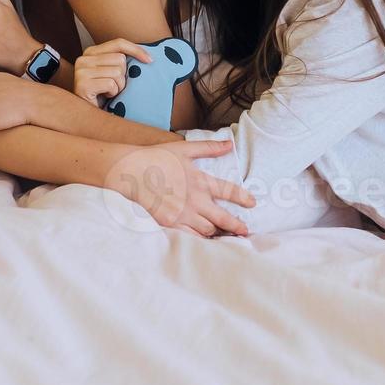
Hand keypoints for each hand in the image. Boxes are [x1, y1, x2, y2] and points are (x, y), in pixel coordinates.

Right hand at [74, 39, 153, 105]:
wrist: (87, 115)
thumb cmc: (103, 93)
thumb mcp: (111, 72)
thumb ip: (120, 60)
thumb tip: (148, 56)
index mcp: (90, 52)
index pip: (118, 43)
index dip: (136, 50)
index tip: (150, 60)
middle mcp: (83, 59)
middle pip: (120, 59)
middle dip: (123, 75)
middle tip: (113, 85)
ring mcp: (81, 71)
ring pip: (117, 72)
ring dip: (118, 86)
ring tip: (109, 92)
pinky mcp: (82, 85)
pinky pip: (111, 84)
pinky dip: (113, 93)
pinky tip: (105, 96)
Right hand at [106, 139, 255, 236]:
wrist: (131, 171)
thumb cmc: (157, 157)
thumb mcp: (185, 149)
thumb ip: (209, 148)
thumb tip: (230, 143)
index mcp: (201, 180)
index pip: (229, 191)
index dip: (243, 198)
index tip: (252, 203)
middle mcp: (195, 199)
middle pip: (223, 218)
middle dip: (236, 226)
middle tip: (245, 230)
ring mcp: (183, 214)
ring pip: (208, 230)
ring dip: (218, 233)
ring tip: (225, 236)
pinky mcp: (170, 223)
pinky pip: (191, 237)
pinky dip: (200, 239)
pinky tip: (205, 240)